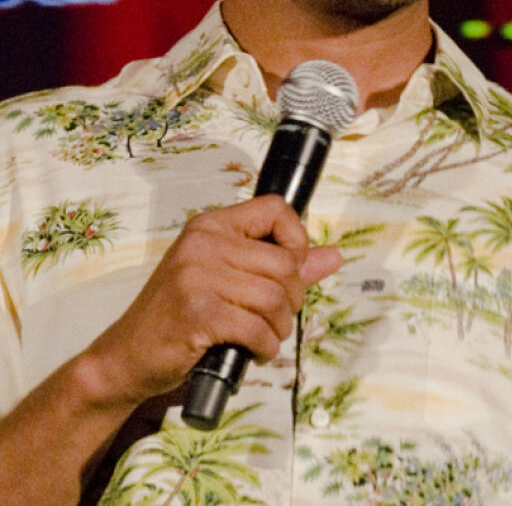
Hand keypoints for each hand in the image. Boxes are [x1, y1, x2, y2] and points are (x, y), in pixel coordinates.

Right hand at [80, 195, 341, 406]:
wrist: (126, 355)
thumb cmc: (178, 316)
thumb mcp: (227, 280)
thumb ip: (282, 266)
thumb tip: (333, 256)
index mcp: (211, 225)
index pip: (275, 208)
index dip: (296, 240)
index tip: (289, 270)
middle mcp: (204, 243)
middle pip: (284, 262)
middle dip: (292, 298)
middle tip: (274, 317)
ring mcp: (197, 276)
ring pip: (275, 297)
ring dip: (278, 327)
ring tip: (263, 336)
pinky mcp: (197, 313)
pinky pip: (258, 328)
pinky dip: (265, 347)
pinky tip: (253, 351)